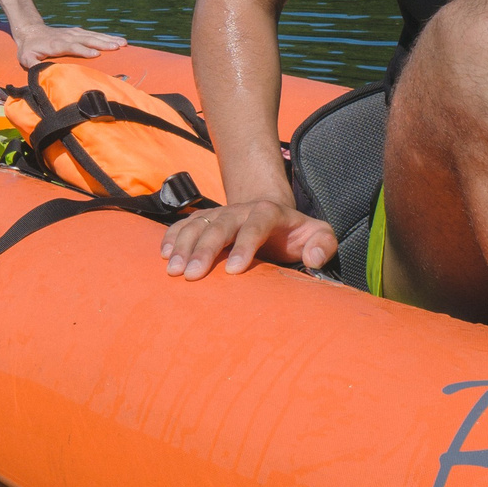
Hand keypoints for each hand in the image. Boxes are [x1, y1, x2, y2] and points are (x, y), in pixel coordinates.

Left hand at [13, 22, 125, 67]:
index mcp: (56, 44)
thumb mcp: (26, 58)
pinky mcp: (77, 32)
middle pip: (86, 39)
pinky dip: (106, 36)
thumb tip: (41, 75)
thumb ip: (33, 66)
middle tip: (117, 47)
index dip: (83, 50)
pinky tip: (118, 40)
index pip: (71, 47)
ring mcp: (73, 33)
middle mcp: (67, 37)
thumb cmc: (29, 48)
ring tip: (123, 43)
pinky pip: (93, 34)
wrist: (30, 30)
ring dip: (108, 39)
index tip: (96, 54)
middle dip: (102, 43)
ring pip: (93, 35)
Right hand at [161, 197, 335, 279]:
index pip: (256, 224)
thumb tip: (312, 260)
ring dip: (183, 246)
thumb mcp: (319, 235)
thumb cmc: (296, 233)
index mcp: (269, 212)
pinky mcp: (205, 220)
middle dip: (204, 250)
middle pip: (220, 225)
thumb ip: (323, 245)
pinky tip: (163, 256)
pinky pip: (183, 225)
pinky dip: (171, 238)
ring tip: (173, 270)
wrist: (270, 213)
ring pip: (198, 224)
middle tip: (191, 276)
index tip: (234, 272)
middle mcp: (240, 210)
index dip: (244, 245)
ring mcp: (219, 214)